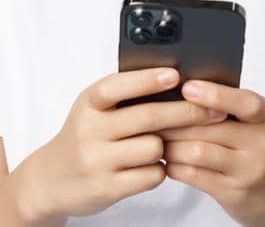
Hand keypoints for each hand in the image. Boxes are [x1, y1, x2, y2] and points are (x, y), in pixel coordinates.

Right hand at [16, 67, 228, 220]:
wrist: (50, 180)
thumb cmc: (85, 137)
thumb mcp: (93, 110)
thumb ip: (125, 96)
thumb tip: (179, 80)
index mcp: (88, 105)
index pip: (116, 87)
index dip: (147, 80)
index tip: (176, 75)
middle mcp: (89, 131)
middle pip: (148, 118)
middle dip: (187, 112)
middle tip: (214, 109)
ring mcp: (96, 161)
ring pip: (154, 148)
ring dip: (169, 146)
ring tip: (165, 144)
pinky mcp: (106, 188)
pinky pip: (151, 175)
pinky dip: (159, 170)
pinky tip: (151, 166)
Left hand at [159, 80, 264, 226]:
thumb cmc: (254, 150)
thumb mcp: (252, 125)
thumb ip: (225, 109)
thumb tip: (178, 92)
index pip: (246, 103)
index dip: (216, 95)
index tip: (188, 87)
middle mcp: (262, 143)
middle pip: (211, 127)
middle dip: (175, 121)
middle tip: (150, 116)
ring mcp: (248, 170)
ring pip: (198, 152)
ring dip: (171, 145)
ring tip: (157, 140)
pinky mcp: (232, 192)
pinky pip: (193, 175)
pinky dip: (173, 165)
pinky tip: (167, 161)